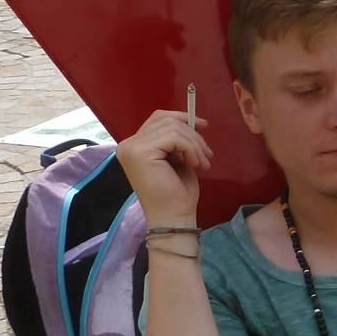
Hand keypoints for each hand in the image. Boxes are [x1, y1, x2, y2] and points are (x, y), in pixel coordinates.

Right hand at [117, 109, 210, 227]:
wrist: (173, 217)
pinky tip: (195, 165)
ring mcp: (132, 148)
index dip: (182, 118)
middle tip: (207, 155)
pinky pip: (174, 137)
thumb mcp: (178, 158)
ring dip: (195, 144)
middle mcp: (128, 144)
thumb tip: (194, 121)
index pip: (159, 118)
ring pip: (173, 128)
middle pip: (167, 120)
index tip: (203, 126)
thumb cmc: (177, 193)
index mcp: (134, 145)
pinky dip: (191, 149)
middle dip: (193, 135)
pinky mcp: (141, 152)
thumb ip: (178, 139)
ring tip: (203, 163)